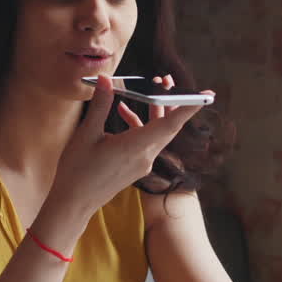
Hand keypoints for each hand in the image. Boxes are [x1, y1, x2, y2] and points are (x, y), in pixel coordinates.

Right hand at [46, 75, 203, 221]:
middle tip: (167, 79)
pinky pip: (146, 141)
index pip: (171, 124)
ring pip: (158, 133)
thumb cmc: (77, 170)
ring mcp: (142, 163)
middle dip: (171, 100)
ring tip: (150, 88)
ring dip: (156, 111)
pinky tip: (123, 111)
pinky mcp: (136, 167)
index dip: (190, 107)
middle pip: (168, 125)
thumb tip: (107, 79)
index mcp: (135, 147)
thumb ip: (101, 105)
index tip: (207, 95)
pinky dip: (140, 125)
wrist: (74, 203)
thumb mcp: (87, 134)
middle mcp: (145, 156)